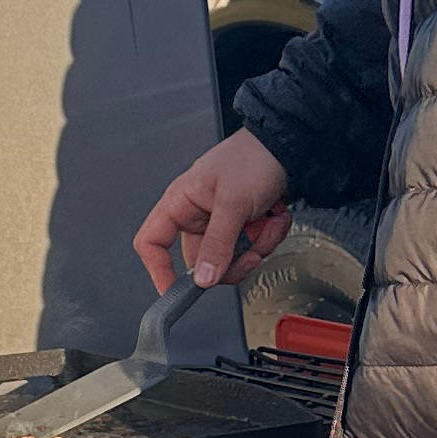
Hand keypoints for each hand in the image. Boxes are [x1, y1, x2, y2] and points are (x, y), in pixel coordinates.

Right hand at [134, 128, 291, 294]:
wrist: (285, 145)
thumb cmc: (252, 157)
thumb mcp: (232, 203)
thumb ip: (217, 244)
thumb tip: (203, 278)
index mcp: (179, 203)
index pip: (151, 242)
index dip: (158, 269)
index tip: (175, 292)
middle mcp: (196, 215)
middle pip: (201, 262)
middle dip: (233, 259)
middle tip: (250, 250)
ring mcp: (219, 223)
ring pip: (231, 259)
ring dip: (257, 245)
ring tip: (267, 221)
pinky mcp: (241, 226)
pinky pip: (251, 248)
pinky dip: (268, 236)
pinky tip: (273, 216)